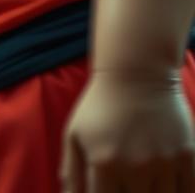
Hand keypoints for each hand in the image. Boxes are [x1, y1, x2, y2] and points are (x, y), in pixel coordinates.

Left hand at [61, 70, 194, 191]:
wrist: (136, 73)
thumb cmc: (99, 107)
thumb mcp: (74, 133)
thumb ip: (71, 171)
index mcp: (104, 162)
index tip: (107, 190)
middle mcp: (135, 166)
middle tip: (126, 183)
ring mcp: (164, 163)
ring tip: (143, 181)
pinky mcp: (188, 157)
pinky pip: (189, 192)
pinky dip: (179, 192)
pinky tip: (166, 184)